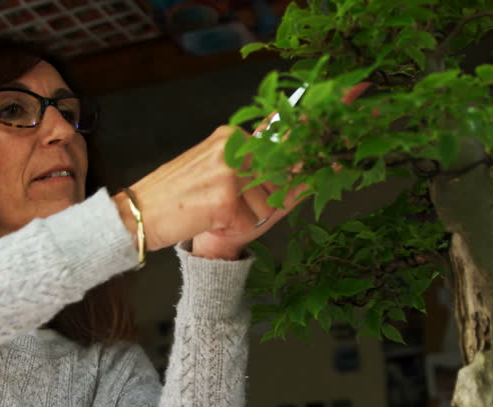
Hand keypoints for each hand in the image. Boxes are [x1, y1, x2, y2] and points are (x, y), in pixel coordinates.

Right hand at [191, 81, 376, 258]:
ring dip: (250, 218)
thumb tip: (297, 163)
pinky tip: (211, 221)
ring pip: (271, 203)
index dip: (318, 115)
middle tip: (255, 195)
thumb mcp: (215, 172)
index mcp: (232, 136)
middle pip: (284, 172)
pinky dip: (236, 229)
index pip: (280, 127)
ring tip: (215, 213)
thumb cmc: (177, 199)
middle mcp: (234, 146)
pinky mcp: (227, 198)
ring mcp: (231, 170)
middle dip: (280, 187)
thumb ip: (252, 164)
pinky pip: (253, 222)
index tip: (355, 91)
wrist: (137, 215)